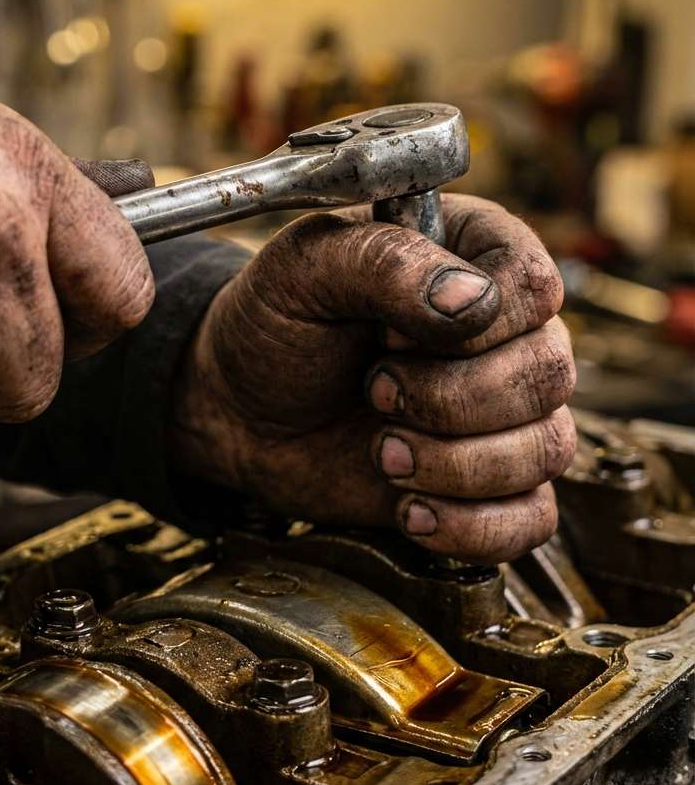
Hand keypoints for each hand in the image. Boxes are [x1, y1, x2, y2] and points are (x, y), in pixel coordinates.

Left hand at [171, 195, 575, 563]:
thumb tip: (475, 302)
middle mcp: (506, 334)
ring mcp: (503, 413)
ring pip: (548, 449)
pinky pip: (533, 519)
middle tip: (374, 394)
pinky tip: (411, 511)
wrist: (238, 411)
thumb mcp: (305, 269)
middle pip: (548, 374)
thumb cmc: (274, 327)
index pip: (535, 287)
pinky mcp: (487, 484)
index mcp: (474, 257)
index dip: (471, 328)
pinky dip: (474, 527)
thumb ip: (385, 262)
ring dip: (457, 466)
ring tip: (380, 452)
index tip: (388, 337)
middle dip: (450, 401)